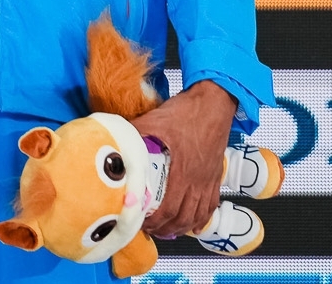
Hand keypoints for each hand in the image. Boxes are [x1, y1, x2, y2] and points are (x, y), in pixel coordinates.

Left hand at [129, 80, 235, 238]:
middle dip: (165, 228)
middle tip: (151, 230)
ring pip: (198, 214)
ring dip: (182, 227)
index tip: (142, 223)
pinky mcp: (216, 175)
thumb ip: (135, 130)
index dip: (156, 221)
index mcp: (182, 170)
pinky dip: (202, 218)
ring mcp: (209, 179)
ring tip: (168, 230)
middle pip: (183, 217)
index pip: (169, 208)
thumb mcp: (156, 119)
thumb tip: (115, 137)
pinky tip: (194, 224)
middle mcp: (198, 180)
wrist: (214, 102)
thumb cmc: (187, 111)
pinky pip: (211, 204)